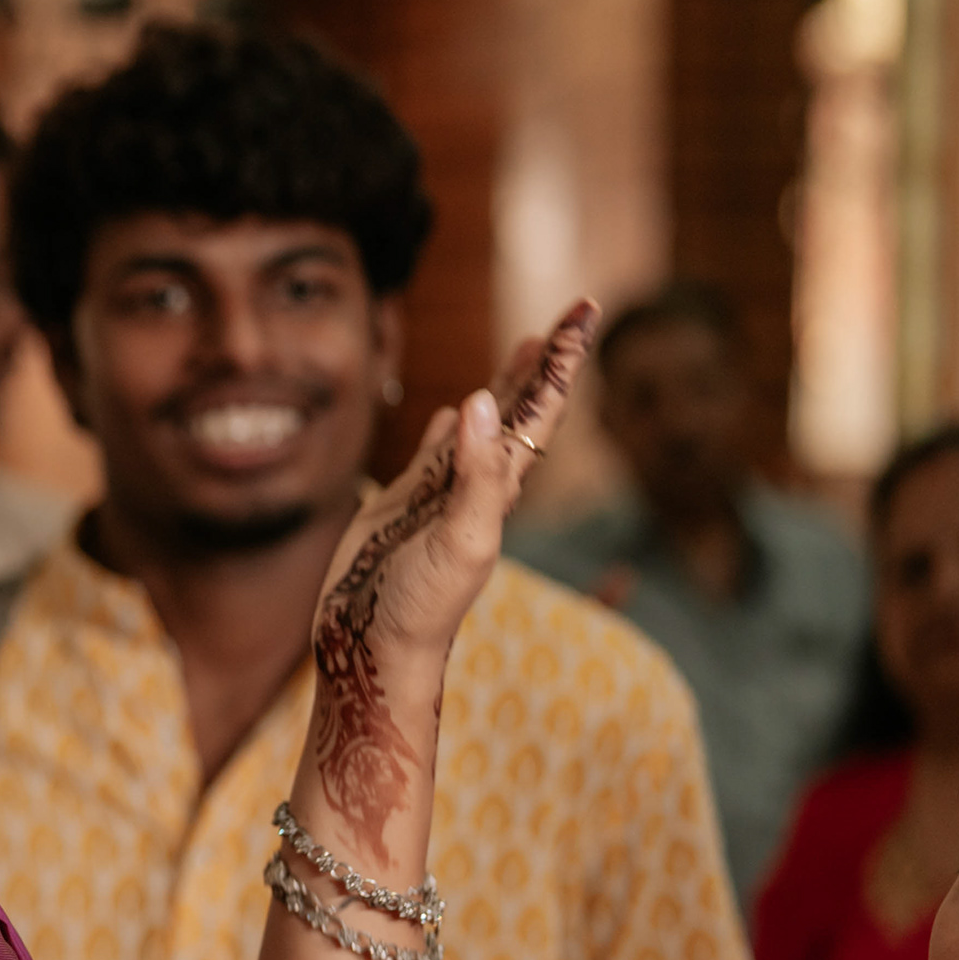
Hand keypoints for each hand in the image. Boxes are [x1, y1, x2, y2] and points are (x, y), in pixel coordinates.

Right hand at [298, 303, 595, 853]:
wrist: (373, 647)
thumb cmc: (420, 605)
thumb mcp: (460, 540)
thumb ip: (475, 475)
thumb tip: (478, 401)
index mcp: (501, 487)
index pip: (541, 409)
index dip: (562, 360)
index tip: (585, 312)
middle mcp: (478, 484)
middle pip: (521, 409)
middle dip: (545, 363)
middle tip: (570, 316)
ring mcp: (441, 493)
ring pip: (480, 425)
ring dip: (504, 386)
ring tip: (525, 347)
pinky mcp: (402, 506)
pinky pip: (434, 455)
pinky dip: (446, 428)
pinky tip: (449, 412)